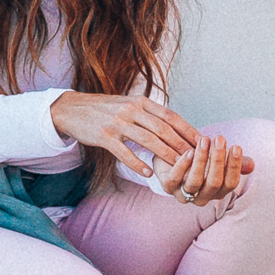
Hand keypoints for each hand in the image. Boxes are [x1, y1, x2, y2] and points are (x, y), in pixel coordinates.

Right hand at [49, 92, 198, 177]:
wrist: (73, 109)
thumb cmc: (105, 110)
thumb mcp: (129, 104)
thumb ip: (149, 113)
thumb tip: (173, 125)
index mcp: (140, 102)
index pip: (170, 116)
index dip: (187, 129)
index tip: (201, 141)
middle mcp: (131, 110)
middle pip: (163, 129)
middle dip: (181, 144)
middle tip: (197, 158)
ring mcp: (117, 123)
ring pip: (148, 140)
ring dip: (165, 154)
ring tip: (178, 167)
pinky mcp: (104, 136)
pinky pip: (125, 152)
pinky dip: (137, 163)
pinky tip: (148, 173)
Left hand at [153, 131, 253, 207]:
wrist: (170, 154)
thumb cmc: (199, 159)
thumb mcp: (217, 158)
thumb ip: (234, 162)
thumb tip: (252, 164)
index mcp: (217, 192)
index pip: (230, 183)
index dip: (234, 166)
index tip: (236, 146)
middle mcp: (202, 197)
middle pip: (214, 183)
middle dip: (218, 160)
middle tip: (220, 139)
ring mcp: (183, 194)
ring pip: (195, 181)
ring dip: (201, 159)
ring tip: (205, 140)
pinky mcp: (168, 186)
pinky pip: (175, 179)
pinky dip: (183, 165)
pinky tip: (189, 151)